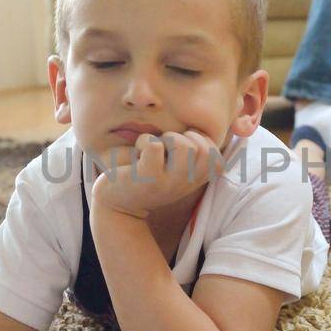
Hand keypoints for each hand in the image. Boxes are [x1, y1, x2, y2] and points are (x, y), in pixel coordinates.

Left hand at [93, 130, 219, 218]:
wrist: (114, 202)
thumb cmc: (145, 175)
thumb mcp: (174, 167)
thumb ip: (192, 151)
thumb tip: (210, 127)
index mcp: (194, 182)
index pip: (216, 159)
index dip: (201, 144)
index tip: (180, 147)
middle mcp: (184, 185)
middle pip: (204, 149)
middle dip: (184, 137)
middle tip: (165, 146)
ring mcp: (167, 183)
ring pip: (184, 146)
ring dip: (166, 138)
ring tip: (153, 148)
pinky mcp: (146, 178)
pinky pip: (154, 146)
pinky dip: (144, 141)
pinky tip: (137, 153)